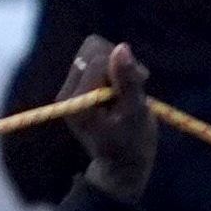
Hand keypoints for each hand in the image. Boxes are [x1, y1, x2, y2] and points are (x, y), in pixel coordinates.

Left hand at [61, 37, 155, 198]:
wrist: (121, 164)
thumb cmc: (133, 144)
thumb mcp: (137, 113)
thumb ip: (128, 81)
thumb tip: (122, 46)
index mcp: (78, 104)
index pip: (98, 61)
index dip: (125, 66)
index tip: (143, 81)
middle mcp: (67, 94)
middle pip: (92, 49)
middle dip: (117, 61)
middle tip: (135, 84)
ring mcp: (70, 89)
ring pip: (92, 49)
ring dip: (115, 62)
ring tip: (128, 86)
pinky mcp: (77, 84)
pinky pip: (94, 58)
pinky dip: (111, 66)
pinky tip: (120, 86)